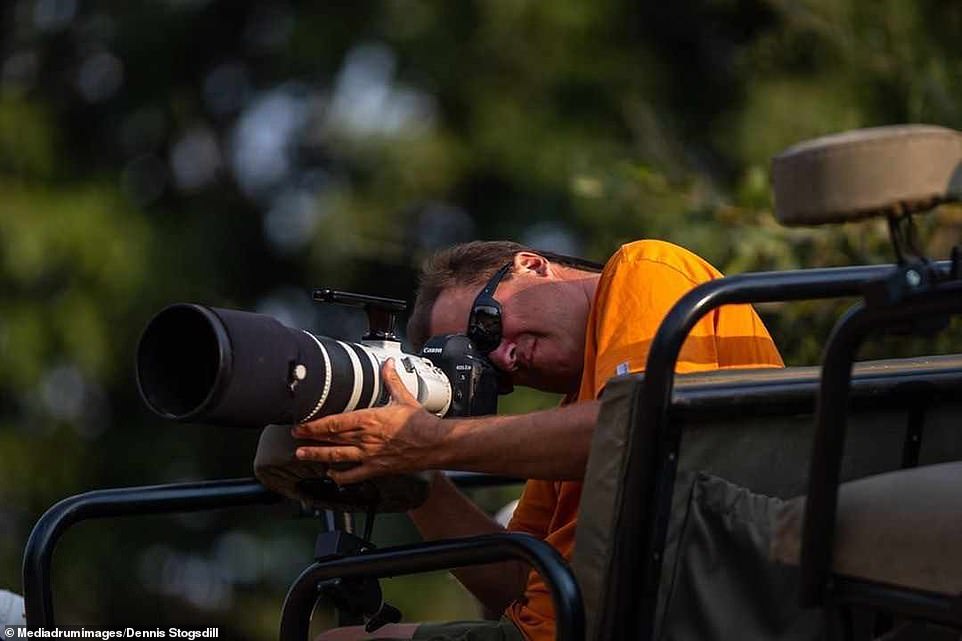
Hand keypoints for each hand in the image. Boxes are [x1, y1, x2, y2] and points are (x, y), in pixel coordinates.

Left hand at [291, 358, 443, 484]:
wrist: (435, 444)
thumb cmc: (421, 422)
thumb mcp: (404, 397)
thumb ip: (391, 380)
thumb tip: (388, 363)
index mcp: (370, 419)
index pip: (335, 423)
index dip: (314, 425)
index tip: (301, 424)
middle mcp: (366, 439)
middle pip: (332, 439)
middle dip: (310, 439)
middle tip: (294, 438)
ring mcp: (370, 455)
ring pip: (337, 457)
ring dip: (318, 456)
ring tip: (302, 455)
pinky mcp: (377, 468)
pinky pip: (354, 475)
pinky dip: (340, 476)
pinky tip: (331, 474)